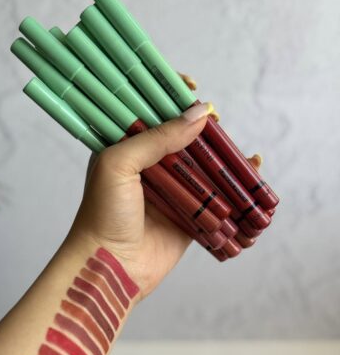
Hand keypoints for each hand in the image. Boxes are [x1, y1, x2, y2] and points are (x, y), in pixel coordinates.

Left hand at [68, 75, 261, 301]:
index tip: (190, 87)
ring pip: (201, 162)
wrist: (110, 267)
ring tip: (234, 145)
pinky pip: (214, 192)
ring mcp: (170, 188)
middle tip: (214, 118)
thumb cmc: (104, 212)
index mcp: (125, 148)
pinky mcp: (188, 212)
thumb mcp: (119, 165)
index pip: (149, 111)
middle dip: (200, 124)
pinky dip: (233, 181)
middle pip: (180, 135)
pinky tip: (250, 169)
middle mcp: (148, 165)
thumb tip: (199, 114)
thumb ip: (157, 138)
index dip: (169, 95)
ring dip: (220, 152)